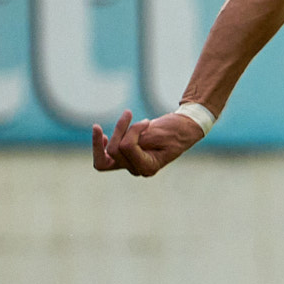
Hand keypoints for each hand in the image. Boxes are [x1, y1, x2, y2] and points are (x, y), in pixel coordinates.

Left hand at [91, 109, 205, 177]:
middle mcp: (137, 169)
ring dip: (114, 132)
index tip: (146, 121)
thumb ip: (137, 139)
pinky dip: (100, 146)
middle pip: (114, 151)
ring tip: (125, 116)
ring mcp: (130, 164)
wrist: (183, 129)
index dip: (131, 131)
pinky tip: (101, 135)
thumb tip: (115, 144)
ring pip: (108, 152)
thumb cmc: (175, 130)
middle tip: (130, 114)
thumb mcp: (158, 133)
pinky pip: (105, 157)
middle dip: (120, 130)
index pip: (126, 149)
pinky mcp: (125, 157)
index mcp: (148, 168)